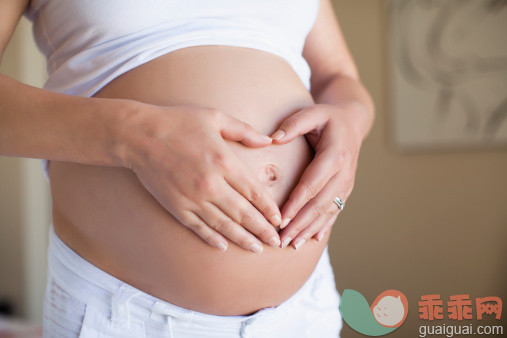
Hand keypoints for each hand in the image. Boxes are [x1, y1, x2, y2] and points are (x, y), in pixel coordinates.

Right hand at [119, 103, 281, 252]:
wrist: (138, 135)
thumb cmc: (178, 122)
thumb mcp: (215, 117)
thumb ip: (244, 130)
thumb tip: (269, 140)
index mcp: (224, 162)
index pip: (254, 192)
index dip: (269, 208)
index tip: (279, 219)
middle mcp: (212, 185)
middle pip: (244, 214)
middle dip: (263, 230)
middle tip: (277, 242)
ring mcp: (193, 199)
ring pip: (224, 225)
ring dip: (243, 239)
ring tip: (258, 249)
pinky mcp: (177, 207)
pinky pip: (199, 228)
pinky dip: (212, 238)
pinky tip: (224, 247)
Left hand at [270, 103, 365, 249]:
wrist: (352, 124)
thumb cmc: (327, 118)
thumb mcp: (312, 113)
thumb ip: (293, 125)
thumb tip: (273, 139)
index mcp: (335, 155)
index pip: (312, 184)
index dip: (296, 204)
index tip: (281, 219)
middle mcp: (344, 173)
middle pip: (319, 204)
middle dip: (300, 224)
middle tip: (281, 241)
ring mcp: (347, 183)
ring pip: (328, 211)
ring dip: (310, 230)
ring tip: (293, 245)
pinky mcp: (346, 189)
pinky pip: (335, 211)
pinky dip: (323, 227)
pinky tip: (312, 240)